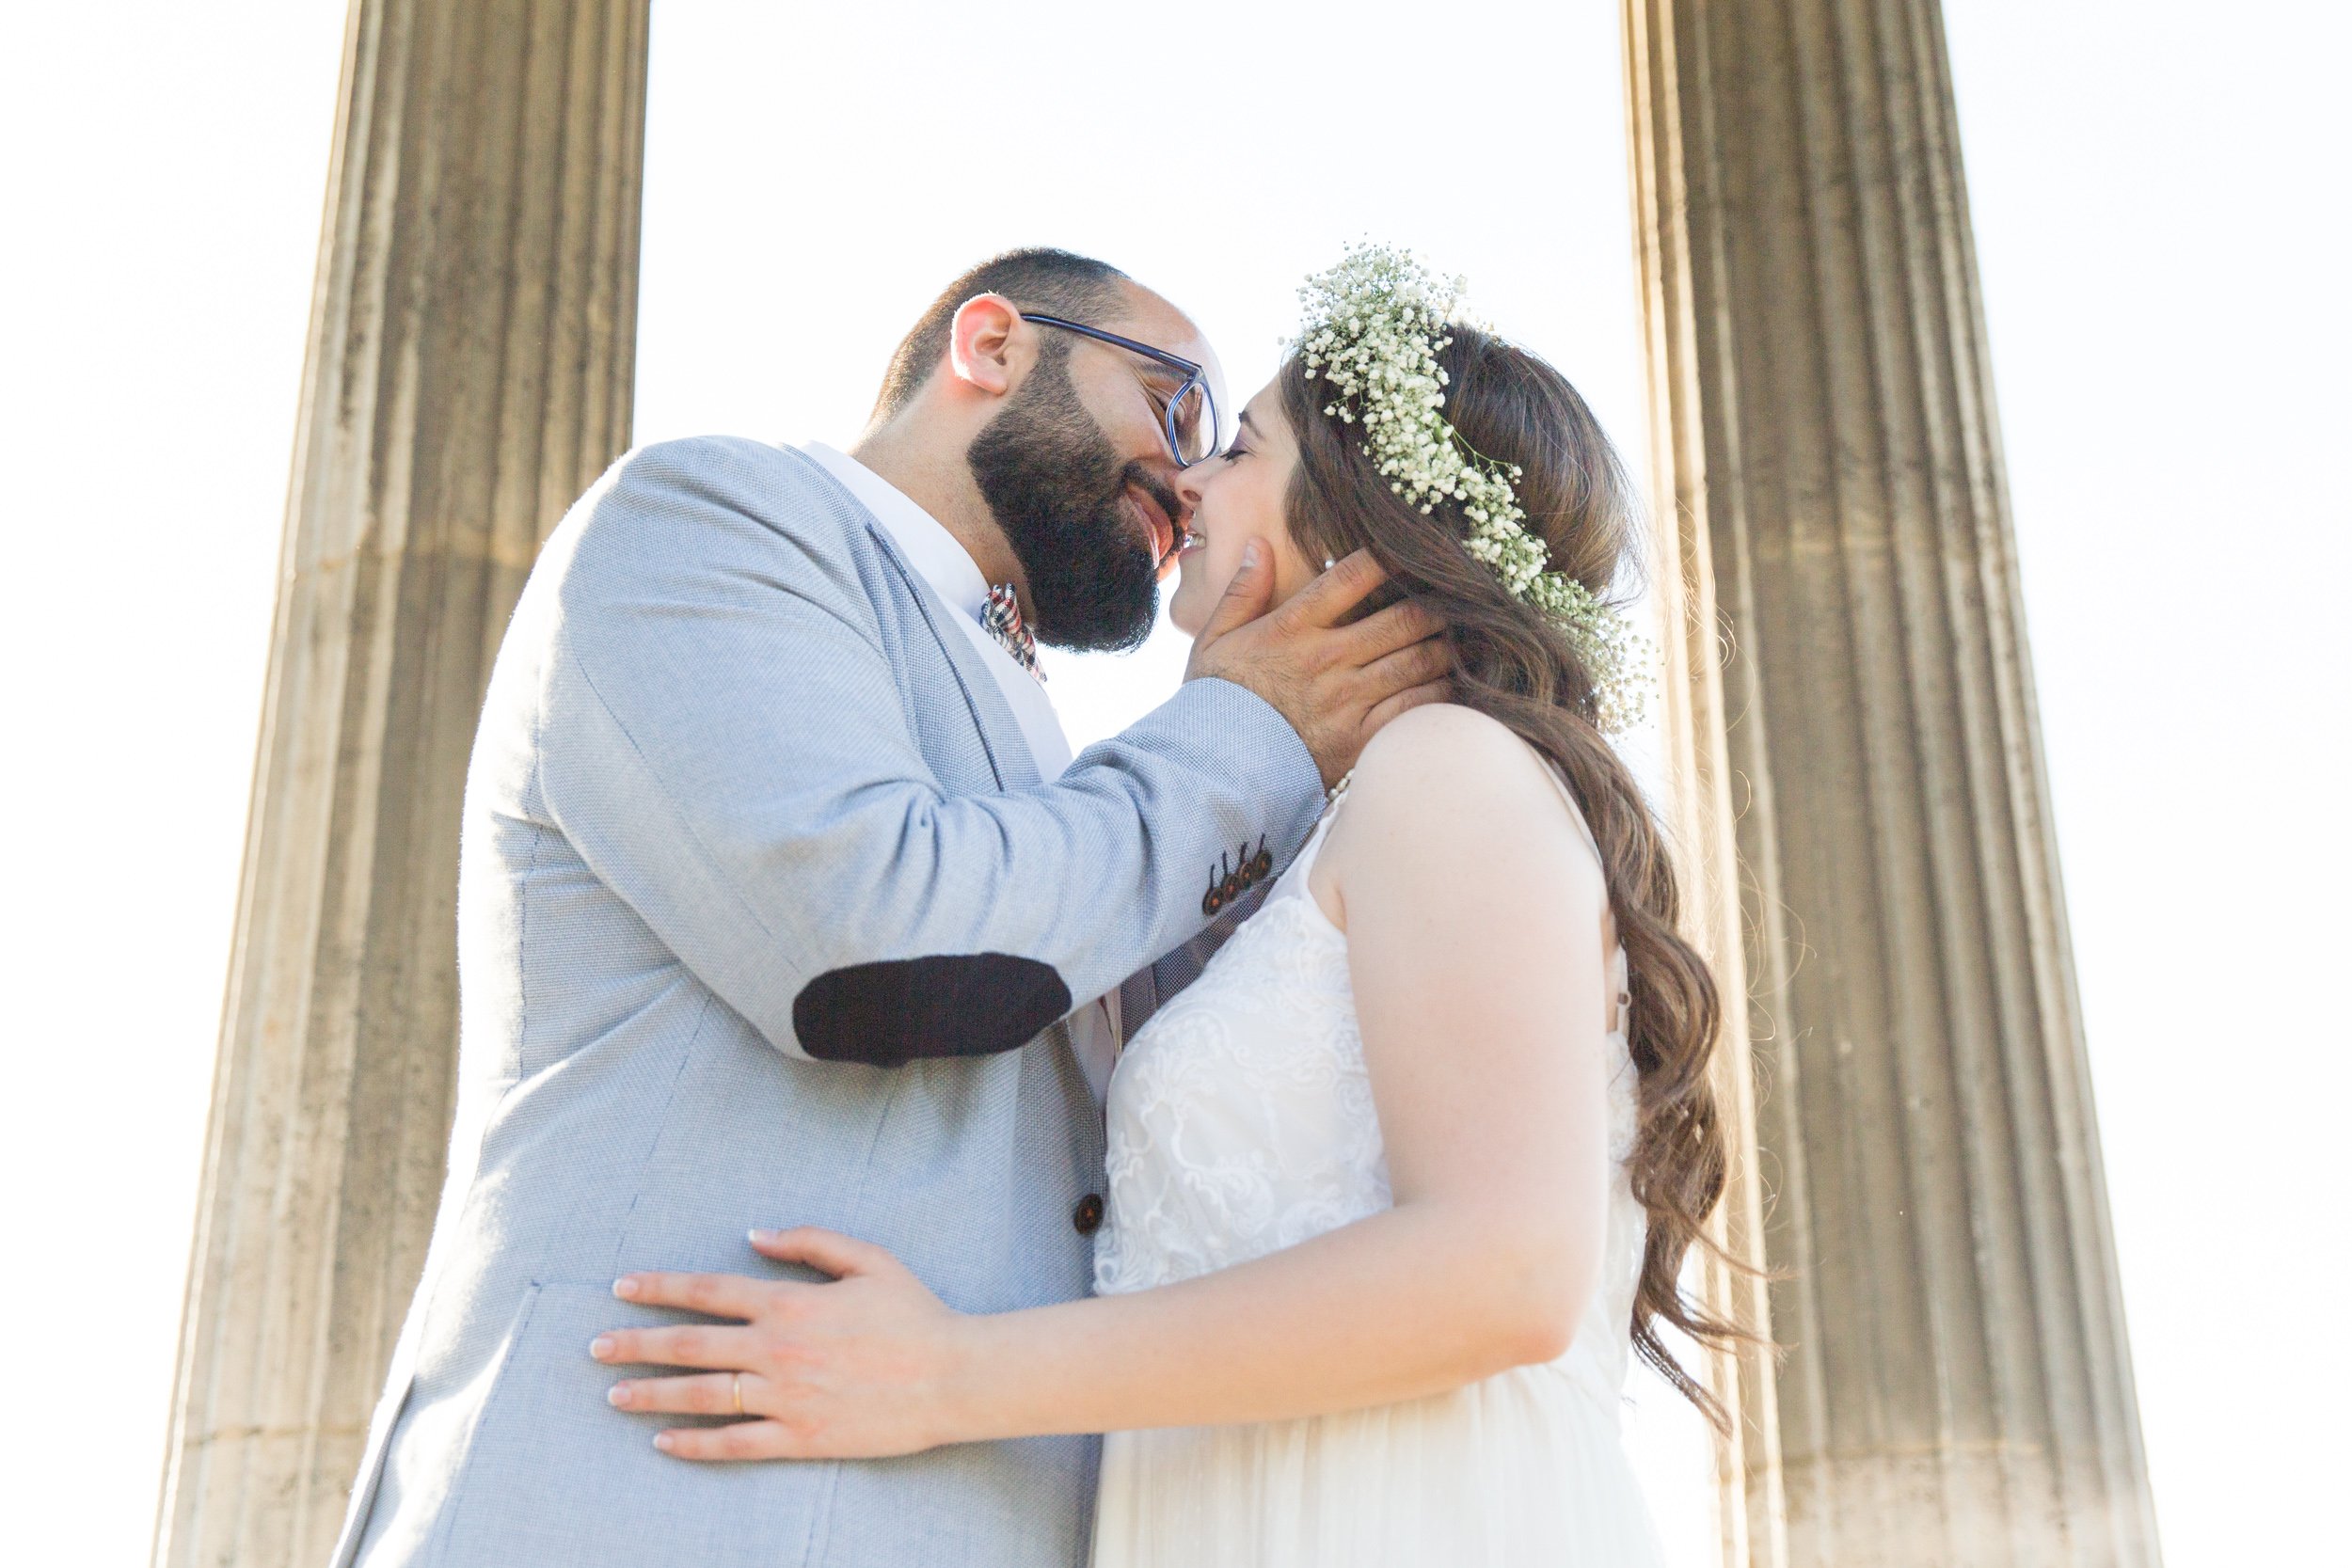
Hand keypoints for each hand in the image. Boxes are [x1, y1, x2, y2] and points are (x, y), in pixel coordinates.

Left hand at [591, 1228, 972, 1459]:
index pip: (708, 1292)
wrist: (953, 1376)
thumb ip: (808, 1241)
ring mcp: (785, 1396)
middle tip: (595, 1347)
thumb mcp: (868, 1258)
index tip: (621, 1288)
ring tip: (614, 1394)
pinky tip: (663, 1442)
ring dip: (652, 1394)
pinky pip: (735, 1443)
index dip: (660, 1288)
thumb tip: (753, 1235)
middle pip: (690, 1345)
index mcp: (790, 1303)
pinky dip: (694, 1444)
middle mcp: (777, 1349)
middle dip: (636, 1344)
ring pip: (701, 1396)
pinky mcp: (800, 1436)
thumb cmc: (915, 1313)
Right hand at [1185, 545, 1451, 785]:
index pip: (1350, 578)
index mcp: (1293, 628)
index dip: (1387, 558)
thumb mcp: (1214, 640)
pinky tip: (1451, 683)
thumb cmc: (1216, 702)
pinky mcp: (1360, 738)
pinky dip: (1439, 693)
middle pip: (1401, 619)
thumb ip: (1242, 592)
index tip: (1410, 550)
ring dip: (1446, 647)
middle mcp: (1326, 659)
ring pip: (1417, 661)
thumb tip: (1260, 544)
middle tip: (1455, 597)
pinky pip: (1413, 708)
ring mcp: (1347, 700)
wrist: (1215, 772)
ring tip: (1463, 638)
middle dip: (1435, 604)